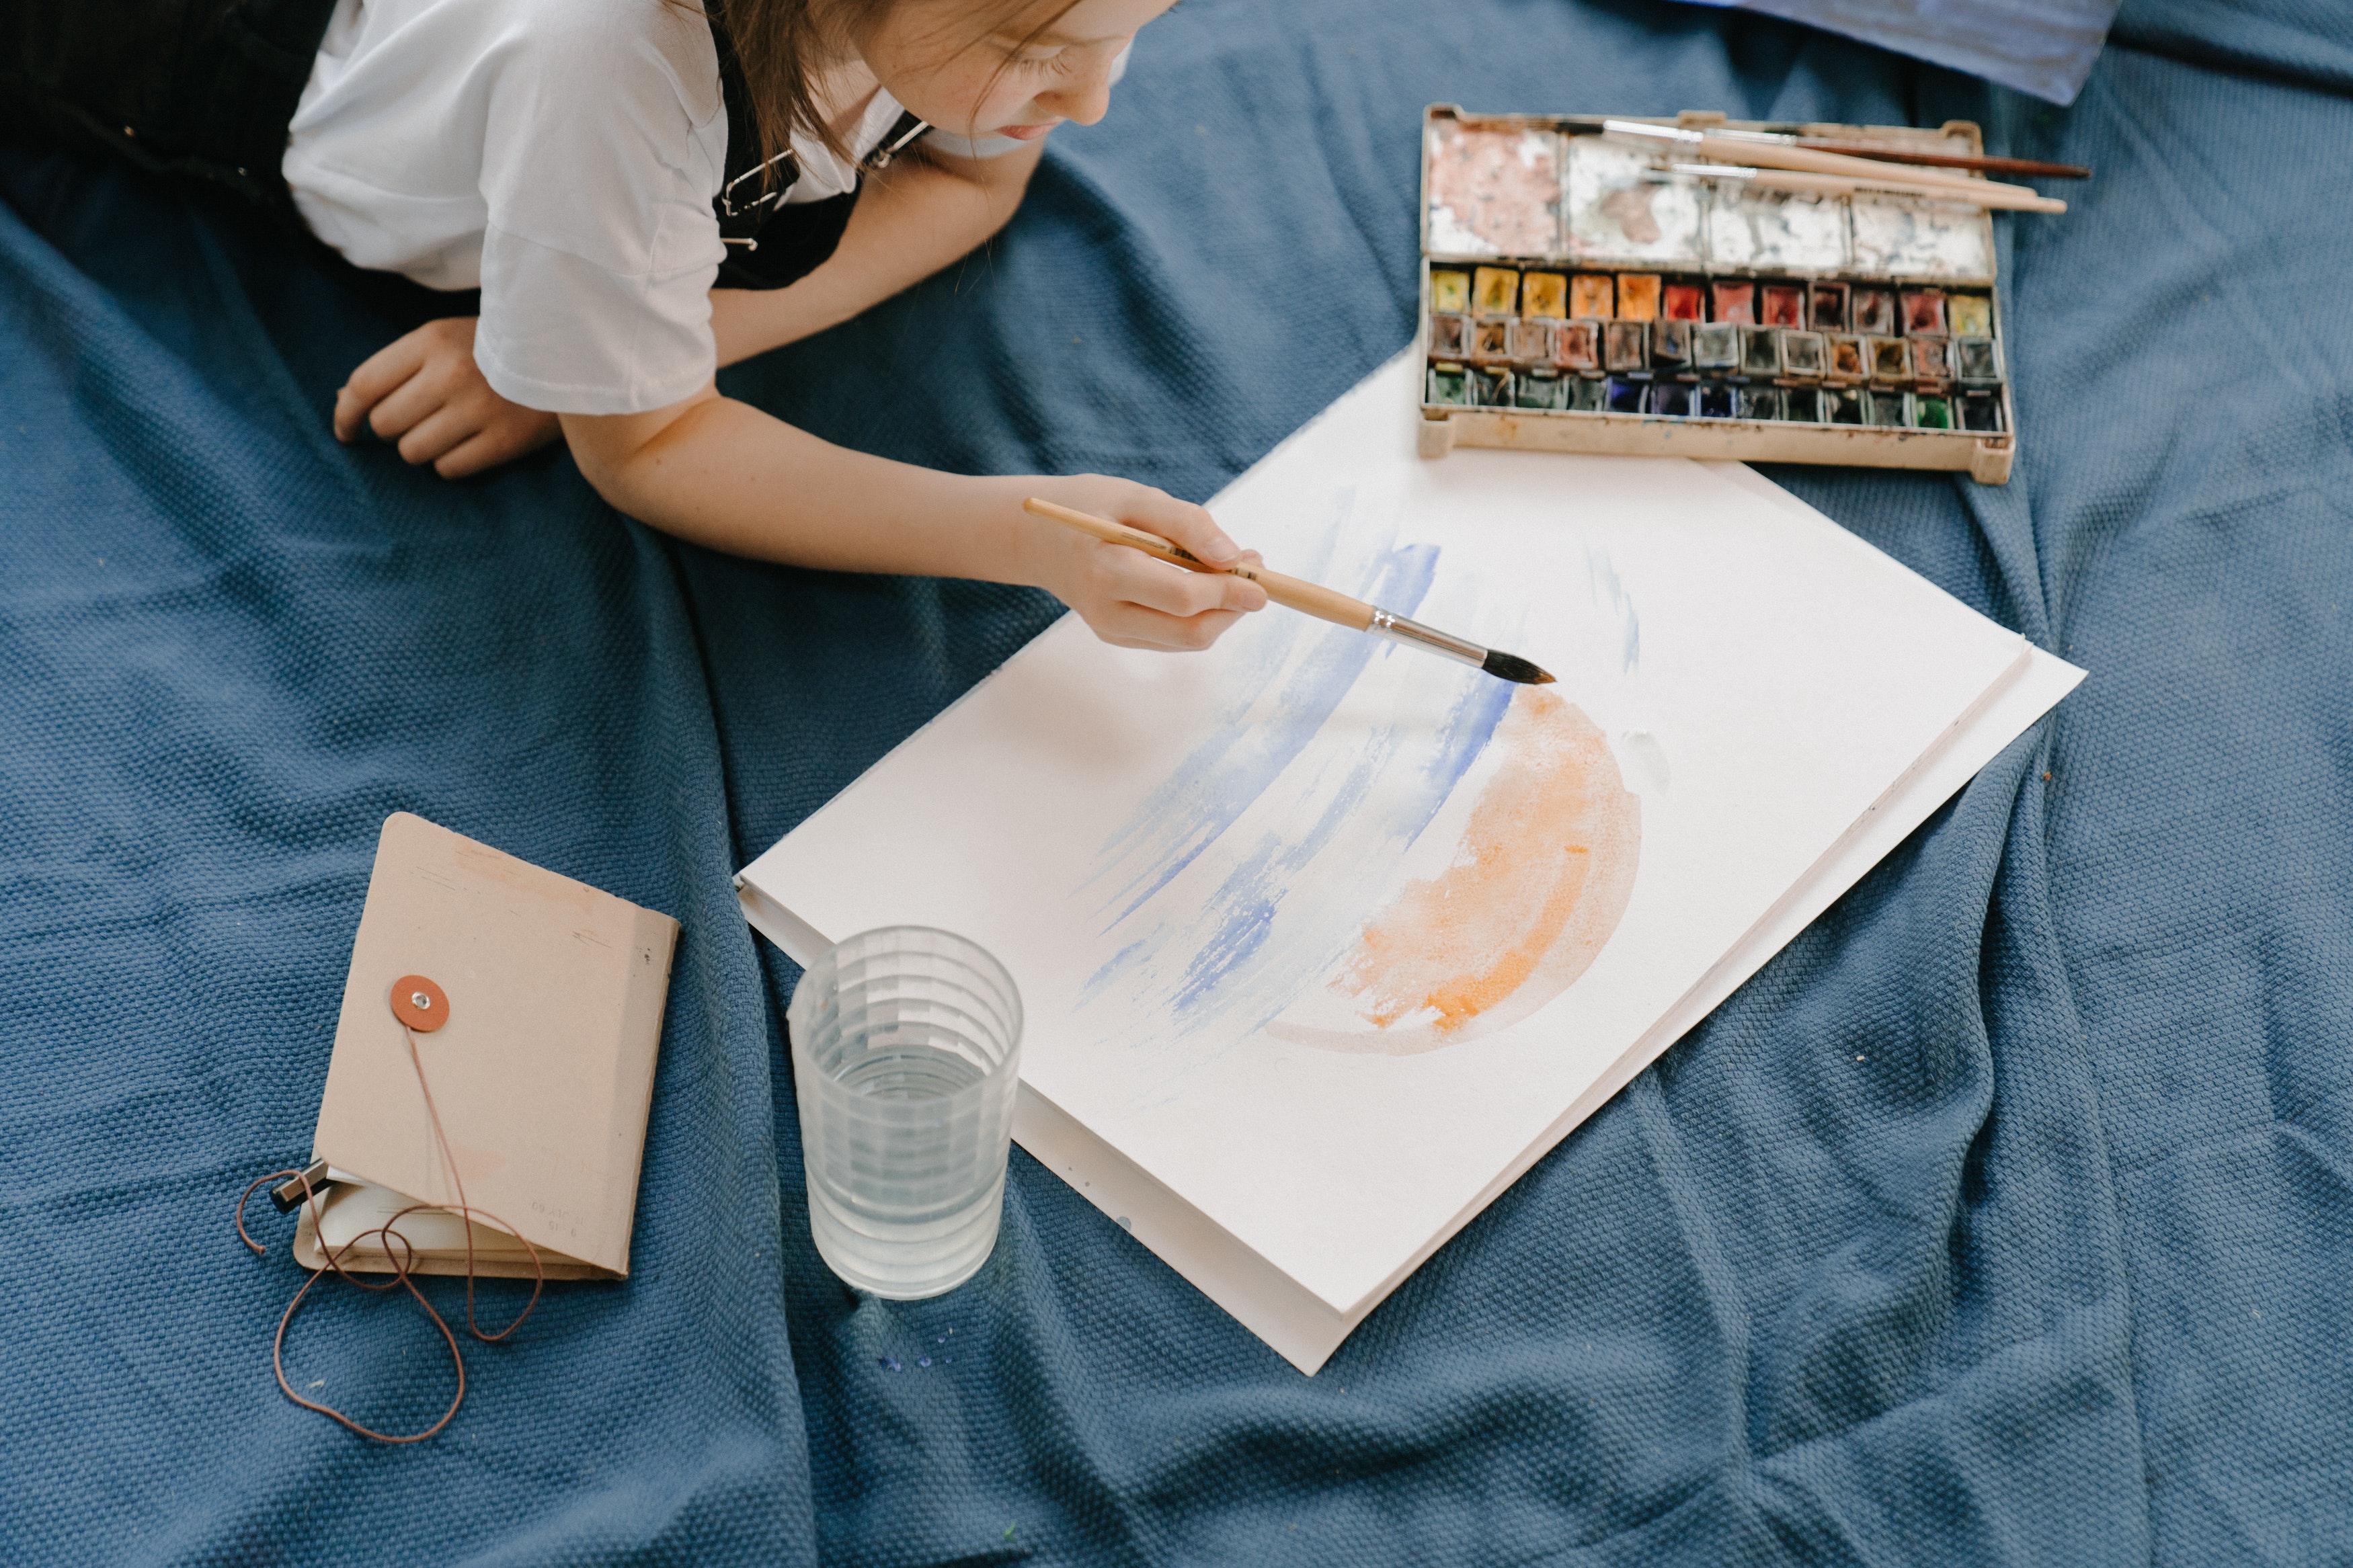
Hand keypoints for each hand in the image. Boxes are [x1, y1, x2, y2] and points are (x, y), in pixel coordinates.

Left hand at [333, 317, 561, 478]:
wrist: (566, 359)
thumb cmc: (492, 351)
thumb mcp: (442, 341)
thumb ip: (395, 367)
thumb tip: (345, 401)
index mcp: (431, 341)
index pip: (365, 385)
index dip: (345, 414)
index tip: (345, 432)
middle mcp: (451, 373)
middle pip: (386, 424)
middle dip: (393, 429)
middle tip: (416, 422)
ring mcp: (479, 409)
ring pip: (413, 452)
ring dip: (421, 448)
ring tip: (446, 432)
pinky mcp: (505, 441)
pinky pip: (448, 469)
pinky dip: (450, 463)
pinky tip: (468, 445)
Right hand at [1022, 476, 1266, 651]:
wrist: (1039, 537)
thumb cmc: (1092, 508)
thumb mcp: (1137, 498)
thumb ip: (1185, 523)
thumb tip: (1232, 557)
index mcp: (1106, 572)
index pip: (1180, 597)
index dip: (1227, 590)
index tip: (1260, 573)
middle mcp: (1106, 612)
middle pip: (1190, 630)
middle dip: (1233, 606)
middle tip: (1255, 569)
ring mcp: (1111, 631)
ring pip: (1187, 639)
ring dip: (1223, 611)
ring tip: (1234, 569)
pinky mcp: (1119, 637)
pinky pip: (1175, 637)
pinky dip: (1201, 614)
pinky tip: (1206, 583)